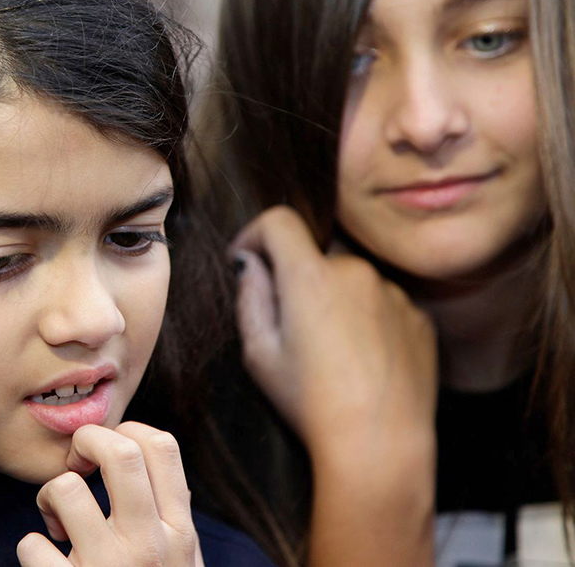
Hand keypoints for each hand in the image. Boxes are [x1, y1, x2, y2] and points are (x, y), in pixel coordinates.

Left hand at [16, 422, 203, 566]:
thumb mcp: (180, 562)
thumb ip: (165, 517)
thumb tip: (137, 455)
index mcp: (180, 533)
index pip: (162, 445)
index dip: (125, 431)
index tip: (107, 453)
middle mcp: (150, 546)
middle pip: (119, 450)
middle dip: (86, 441)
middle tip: (76, 464)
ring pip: (66, 490)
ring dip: (50, 498)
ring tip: (58, 523)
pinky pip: (31, 546)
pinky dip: (32, 550)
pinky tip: (48, 566)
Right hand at [231, 206, 436, 565]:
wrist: (380, 446)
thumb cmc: (311, 403)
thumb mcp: (259, 354)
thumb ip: (251, 296)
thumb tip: (252, 263)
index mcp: (310, 276)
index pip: (278, 220)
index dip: (255, 234)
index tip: (247, 262)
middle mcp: (356, 272)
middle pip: (316, 256)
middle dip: (298, 280)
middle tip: (291, 330)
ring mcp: (394, 293)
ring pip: (352, 281)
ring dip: (336, 300)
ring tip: (333, 353)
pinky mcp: (419, 318)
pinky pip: (384, 304)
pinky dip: (368, 320)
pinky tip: (363, 362)